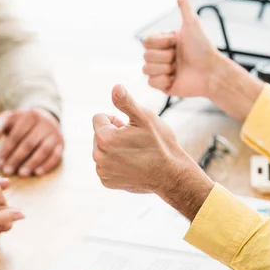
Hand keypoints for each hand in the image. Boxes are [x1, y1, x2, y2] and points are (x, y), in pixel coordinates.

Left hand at [0, 108, 63, 176]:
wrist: (45, 117)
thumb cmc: (22, 122)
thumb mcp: (9, 118)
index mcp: (29, 116)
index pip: (16, 135)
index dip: (6, 150)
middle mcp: (44, 123)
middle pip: (29, 143)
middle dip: (17, 159)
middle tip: (8, 171)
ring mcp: (54, 133)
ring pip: (43, 150)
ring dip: (32, 163)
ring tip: (22, 174)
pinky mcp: (61, 143)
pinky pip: (56, 155)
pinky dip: (47, 165)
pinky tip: (38, 173)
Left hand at [92, 85, 213, 219]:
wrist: (171, 175)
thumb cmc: (160, 144)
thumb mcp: (145, 118)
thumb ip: (126, 102)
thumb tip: (115, 87)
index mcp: (104, 137)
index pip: (99, 118)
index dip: (116, 120)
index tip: (130, 128)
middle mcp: (98, 156)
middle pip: (99, 135)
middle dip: (113, 134)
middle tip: (135, 141)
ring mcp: (102, 171)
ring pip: (102, 150)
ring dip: (113, 149)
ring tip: (135, 153)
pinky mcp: (107, 182)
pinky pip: (106, 166)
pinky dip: (116, 164)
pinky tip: (132, 166)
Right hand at [143, 0, 221, 98]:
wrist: (211, 72)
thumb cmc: (203, 48)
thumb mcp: (192, 24)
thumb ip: (184, 6)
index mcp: (164, 43)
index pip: (146, 41)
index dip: (161, 42)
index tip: (176, 42)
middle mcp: (160, 57)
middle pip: (145, 56)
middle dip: (165, 57)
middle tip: (179, 58)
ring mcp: (160, 72)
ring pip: (146, 69)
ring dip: (165, 69)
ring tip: (178, 69)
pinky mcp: (162, 86)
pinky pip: (151, 83)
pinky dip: (164, 81)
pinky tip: (176, 79)